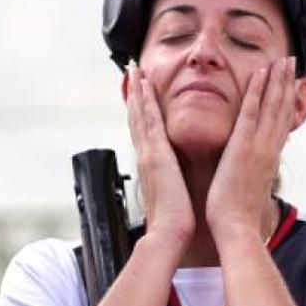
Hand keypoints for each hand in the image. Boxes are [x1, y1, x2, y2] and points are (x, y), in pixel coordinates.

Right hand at [126, 66, 194, 247]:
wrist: (168, 234)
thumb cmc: (172, 221)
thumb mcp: (170, 196)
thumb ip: (168, 183)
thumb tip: (170, 180)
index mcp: (152, 165)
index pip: (144, 131)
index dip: (140, 110)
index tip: (140, 93)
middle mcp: (146, 156)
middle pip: (137, 118)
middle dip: (135, 94)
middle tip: (133, 72)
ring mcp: (148, 154)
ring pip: (140, 115)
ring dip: (137, 91)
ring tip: (136, 71)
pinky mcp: (155, 155)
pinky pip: (148, 121)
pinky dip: (144, 102)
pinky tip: (144, 86)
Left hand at [206, 56, 296, 240]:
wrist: (236, 227)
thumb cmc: (237, 215)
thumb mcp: (249, 189)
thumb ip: (253, 174)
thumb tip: (253, 171)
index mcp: (269, 159)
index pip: (280, 124)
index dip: (286, 102)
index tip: (291, 84)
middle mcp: (269, 149)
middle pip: (281, 110)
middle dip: (286, 85)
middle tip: (292, 63)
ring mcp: (259, 146)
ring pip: (272, 106)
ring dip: (277, 80)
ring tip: (283, 60)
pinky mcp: (245, 146)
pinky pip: (252, 112)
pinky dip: (258, 91)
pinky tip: (260, 73)